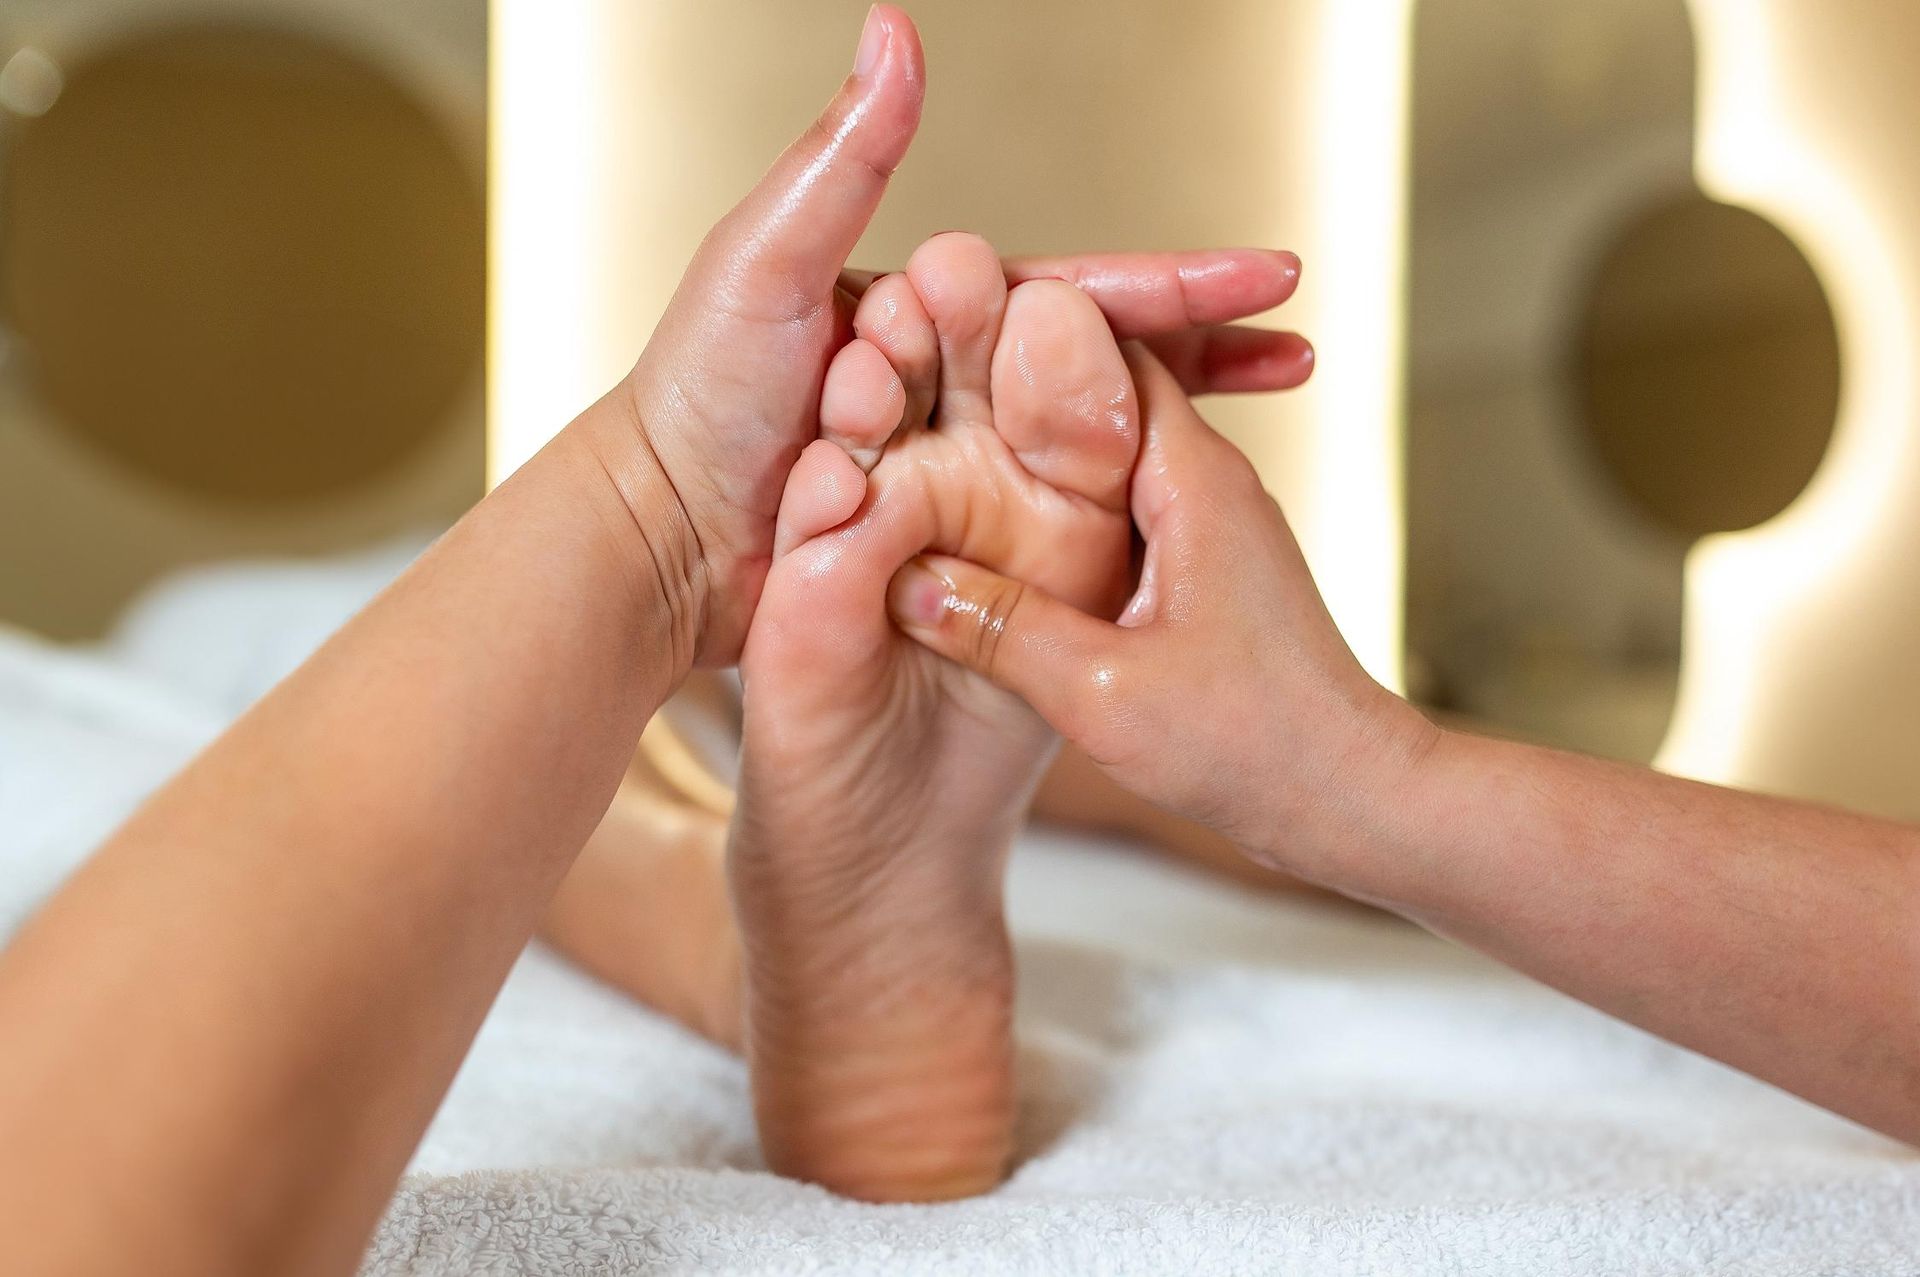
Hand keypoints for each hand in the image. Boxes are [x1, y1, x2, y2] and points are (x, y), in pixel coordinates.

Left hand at [586, 5, 1313, 664]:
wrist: (661, 536)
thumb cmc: (699, 395)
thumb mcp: (768, 260)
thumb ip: (845, 159)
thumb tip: (898, 29)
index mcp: (930, 308)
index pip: (1075, 290)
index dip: (1174, 283)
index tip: (1270, 276)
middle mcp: (950, 376)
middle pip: (1102, 356)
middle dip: (1204, 345)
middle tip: (1300, 348)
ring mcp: (950, 456)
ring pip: (1084, 435)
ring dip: (1176, 423)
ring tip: (1260, 424)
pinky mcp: (942, 530)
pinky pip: (1043, 516)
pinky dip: (1113, 506)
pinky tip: (1167, 510)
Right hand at [884, 344, 1434, 878]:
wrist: (1350, 797)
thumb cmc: (1254, 744)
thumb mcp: (1104, 693)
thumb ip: (1001, 630)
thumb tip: (906, 583)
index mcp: (1192, 479)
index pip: (1101, 349)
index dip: (1015, 340)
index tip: (936, 349)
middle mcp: (1206, 481)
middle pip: (1093, 397)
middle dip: (1006, 399)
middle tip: (914, 412)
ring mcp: (1206, 524)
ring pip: (1099, 459)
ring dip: (1026, 466)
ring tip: (934, 476)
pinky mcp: (1201, 568)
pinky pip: (1114, 513)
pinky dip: (1054, 518)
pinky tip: (992, 552)